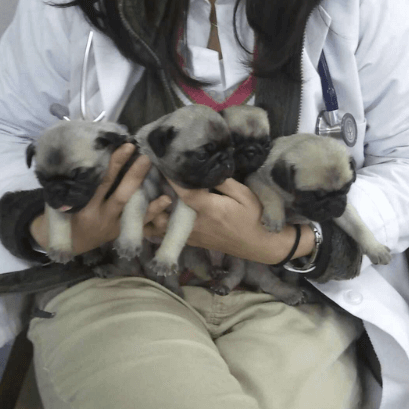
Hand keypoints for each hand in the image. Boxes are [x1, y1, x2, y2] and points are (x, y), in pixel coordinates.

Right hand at [30, 144, 170, 255]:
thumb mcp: (59, 198)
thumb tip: (89, 152)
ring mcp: (113, 226)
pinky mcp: (121, 232)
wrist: (66, 244)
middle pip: (119, 194)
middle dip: (133, 175)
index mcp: (81, 207)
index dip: (114, 165)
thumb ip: (73, 182)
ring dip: (146, 190)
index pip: (100, 183)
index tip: (125, 147)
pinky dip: (154, 211)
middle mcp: (99, 217)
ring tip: (159, 177)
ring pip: (132, 209)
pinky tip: (166, 200)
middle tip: (144, 155)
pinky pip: (139, 223)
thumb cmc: (61, 214)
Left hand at [161, 178, 314, 264]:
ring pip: (162, 227)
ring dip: (153, 210)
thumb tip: (206, 168)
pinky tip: (156, 208)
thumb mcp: (245, 195)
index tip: (160, 163)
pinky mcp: (193, 242)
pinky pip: (168, 234)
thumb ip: (223, 182)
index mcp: (211, 210)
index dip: (170, 179)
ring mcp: (193, 236)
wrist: (262, 246)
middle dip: (153, 195)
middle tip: (146, 177)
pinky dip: (158, 222)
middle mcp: (198, 225)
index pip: (184, 194)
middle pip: (165, 212)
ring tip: (147, 192)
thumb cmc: (255, 217)